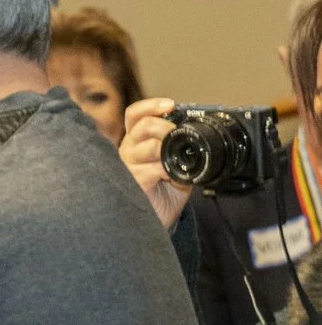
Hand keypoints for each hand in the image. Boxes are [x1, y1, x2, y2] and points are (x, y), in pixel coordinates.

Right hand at [120, 98, 191, 228]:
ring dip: (168, 150)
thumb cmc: (166, 191)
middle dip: (165, 126)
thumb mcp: (177, 163)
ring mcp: (127, 165)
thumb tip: (197, 134)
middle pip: (142, 125)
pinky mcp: (131, 182)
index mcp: (137, 141)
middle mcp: (128, 150)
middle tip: (179, 136)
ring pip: (148, 145)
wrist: (160, 219)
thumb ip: (180, 148)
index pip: (135, 115)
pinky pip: (152, 168)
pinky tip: (172, 177)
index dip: (151, 106)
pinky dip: (168, 170)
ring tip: (176, 163)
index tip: (170, 105)